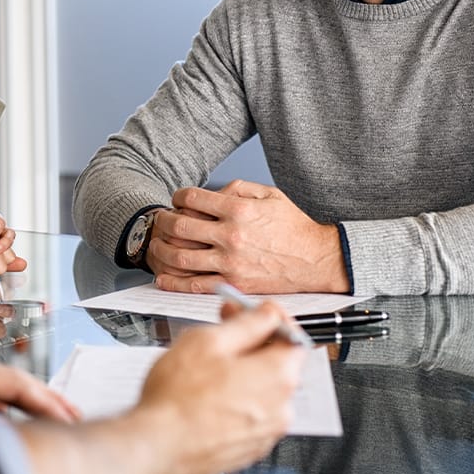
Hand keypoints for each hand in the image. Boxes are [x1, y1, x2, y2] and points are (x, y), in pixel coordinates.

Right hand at [135, 301, 305, 473]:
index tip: (255, 310)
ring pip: (262, 388)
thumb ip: (247, 324)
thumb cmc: (178, 398)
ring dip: (243, 369)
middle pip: (278, 362)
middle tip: (224, 327)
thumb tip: (267, 316)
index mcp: (278, 376)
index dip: (271, 317)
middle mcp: (281, 407)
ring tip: (207, 363)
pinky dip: (236, 397)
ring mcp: (266, 432)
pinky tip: (206, 392)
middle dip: (253, 341)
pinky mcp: (248, 448)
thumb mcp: (208, 341)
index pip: (293, 336)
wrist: (159, 447)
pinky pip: (250, 413)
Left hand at [147, 180, 347, 292]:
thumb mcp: (269, 195)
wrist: (316, 259)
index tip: (177, 200)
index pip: (192, 199)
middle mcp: (231, 235)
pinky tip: (163, 277)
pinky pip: (195, 285)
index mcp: (238, 209)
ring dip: (162, 250)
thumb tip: (212, 191)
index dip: (178, 197)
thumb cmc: (293, 227)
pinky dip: (174, 282)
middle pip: (180, 226)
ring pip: (181, 256)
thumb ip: (238, 188)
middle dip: (163, 222)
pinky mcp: (234, 283)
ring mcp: (231, 262)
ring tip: (157, 245)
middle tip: (160, 221)